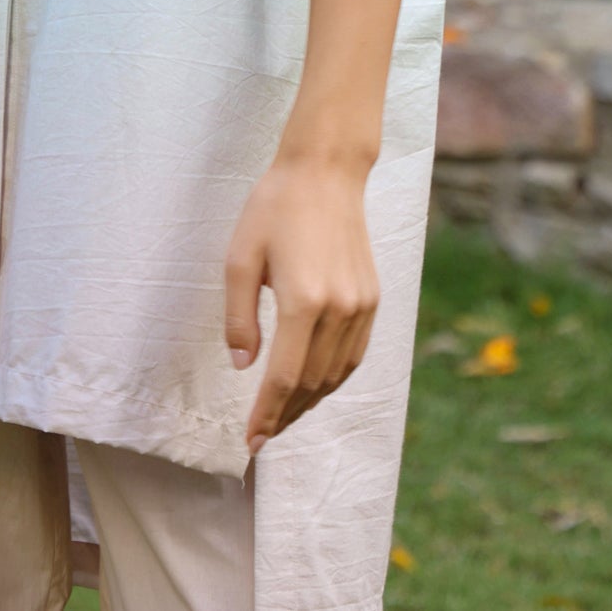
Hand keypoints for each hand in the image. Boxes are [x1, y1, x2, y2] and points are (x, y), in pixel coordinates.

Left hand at [224, 150, 379, 453]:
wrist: (326, 171)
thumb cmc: (275, 207)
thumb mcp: (240, 257)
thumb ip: (240, 317)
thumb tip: (244, 366)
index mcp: (303, 300)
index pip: (285, 377)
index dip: (267, 414)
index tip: (251, 441)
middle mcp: (339, 309)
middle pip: (312, 383)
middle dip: (286, 415)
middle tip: (262, 435)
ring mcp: (361, 305)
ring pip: (336, 375)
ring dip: (310, 402)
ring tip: (284, 416)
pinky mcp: (371, 297)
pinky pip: (354, 355)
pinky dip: (333, 379)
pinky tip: (314, 385)